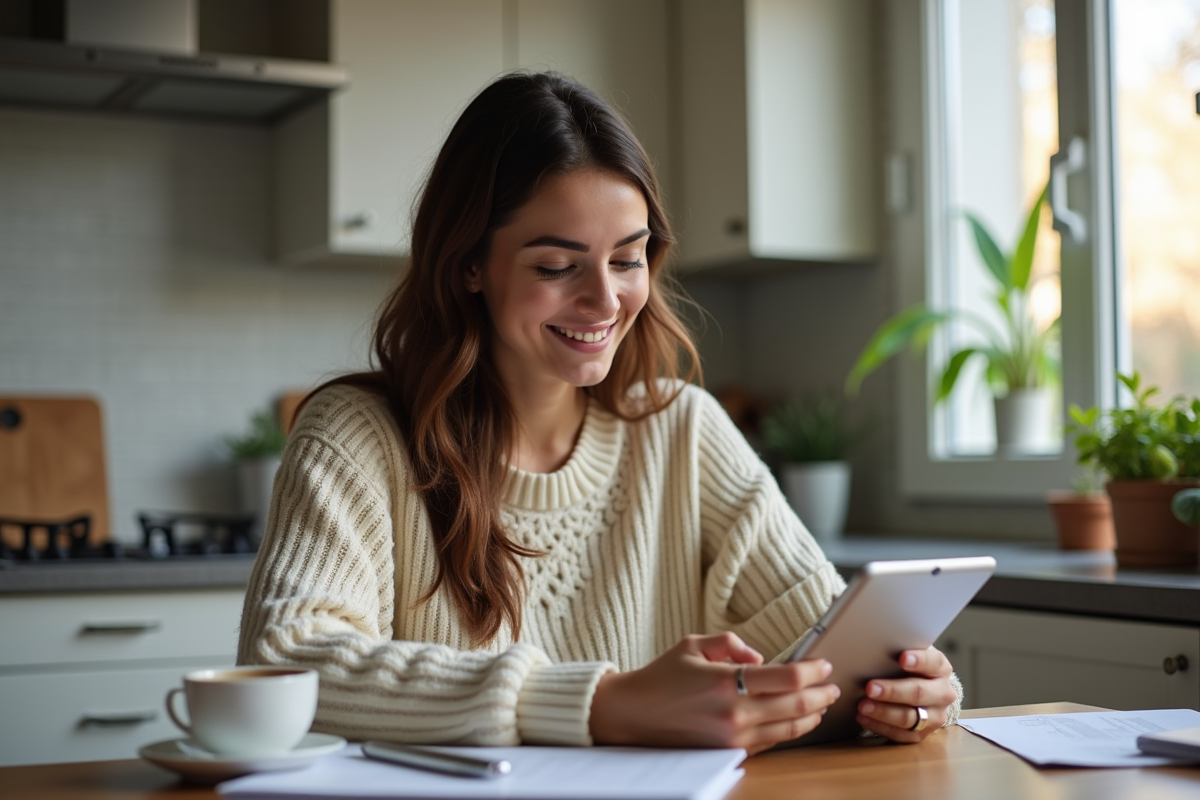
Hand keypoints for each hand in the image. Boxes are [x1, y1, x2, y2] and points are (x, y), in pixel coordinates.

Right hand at [589, 632, 840, 754]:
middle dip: (821, 695)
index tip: (825, 664)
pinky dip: (788, 731)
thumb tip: (761, 659)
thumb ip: (732, 644)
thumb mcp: (693, 645)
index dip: (813, 670)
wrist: (632, 715)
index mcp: (727, 681)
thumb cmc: (661, 676)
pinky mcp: (729, 753)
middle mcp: (734, 712)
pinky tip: (797, 721)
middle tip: (833, 687)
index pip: (788, 677)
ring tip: (822, 705)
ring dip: (811, 716)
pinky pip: (770, 742)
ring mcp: (733, 737)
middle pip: (796, 705)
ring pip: (788, 729)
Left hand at [856, 645, 955, 742]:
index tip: (902, 658)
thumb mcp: (909, 653)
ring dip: (883, 712)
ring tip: (862, 706)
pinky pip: (901, 735)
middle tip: (870, 687)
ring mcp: (935, 716)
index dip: (918, 660)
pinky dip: (880, 727)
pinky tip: (864, 718)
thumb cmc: (909, 667)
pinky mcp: (923, 734)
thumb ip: (898, 649)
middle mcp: (942, 693)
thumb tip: (873, 643)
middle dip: (892, 691)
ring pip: (909, 718)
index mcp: (940, 668)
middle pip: (918, 693)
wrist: (923, 688)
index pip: (933, 662)